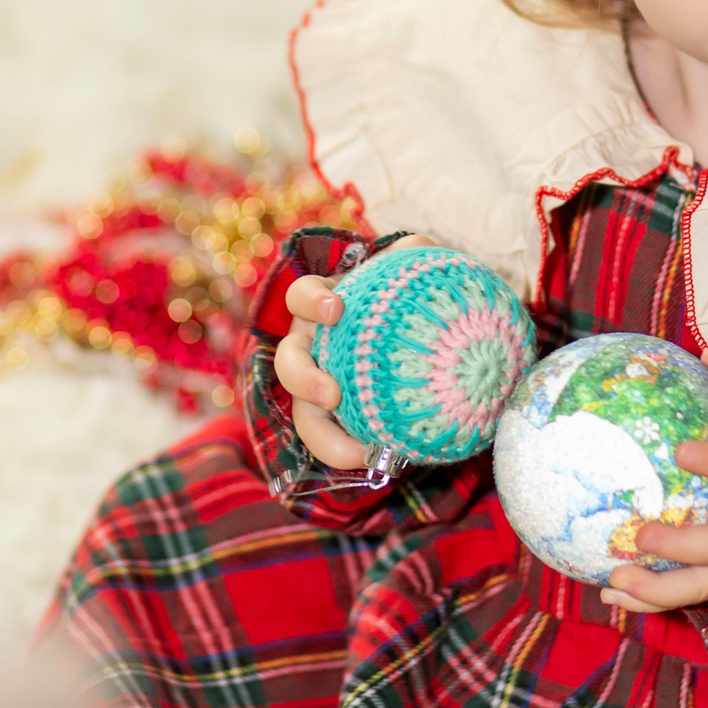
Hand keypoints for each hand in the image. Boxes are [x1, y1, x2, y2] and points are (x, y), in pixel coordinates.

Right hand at [273, 237, 432, 469]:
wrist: (414, 338)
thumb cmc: (403, 298)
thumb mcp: (410, 275)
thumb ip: (414, 257)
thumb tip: (418, 246)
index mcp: (323, 307)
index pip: (302, 297)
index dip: (311, 302)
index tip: (336, 309)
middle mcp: (312, 348)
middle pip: (289, 363)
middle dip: (302, 380)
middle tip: (331, 395)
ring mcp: (321, 387)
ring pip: (305, 416)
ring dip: (326, 436)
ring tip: (362, 451)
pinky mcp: (337, 421)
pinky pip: (336, 442)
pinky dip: (355, 453)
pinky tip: (387, 460)